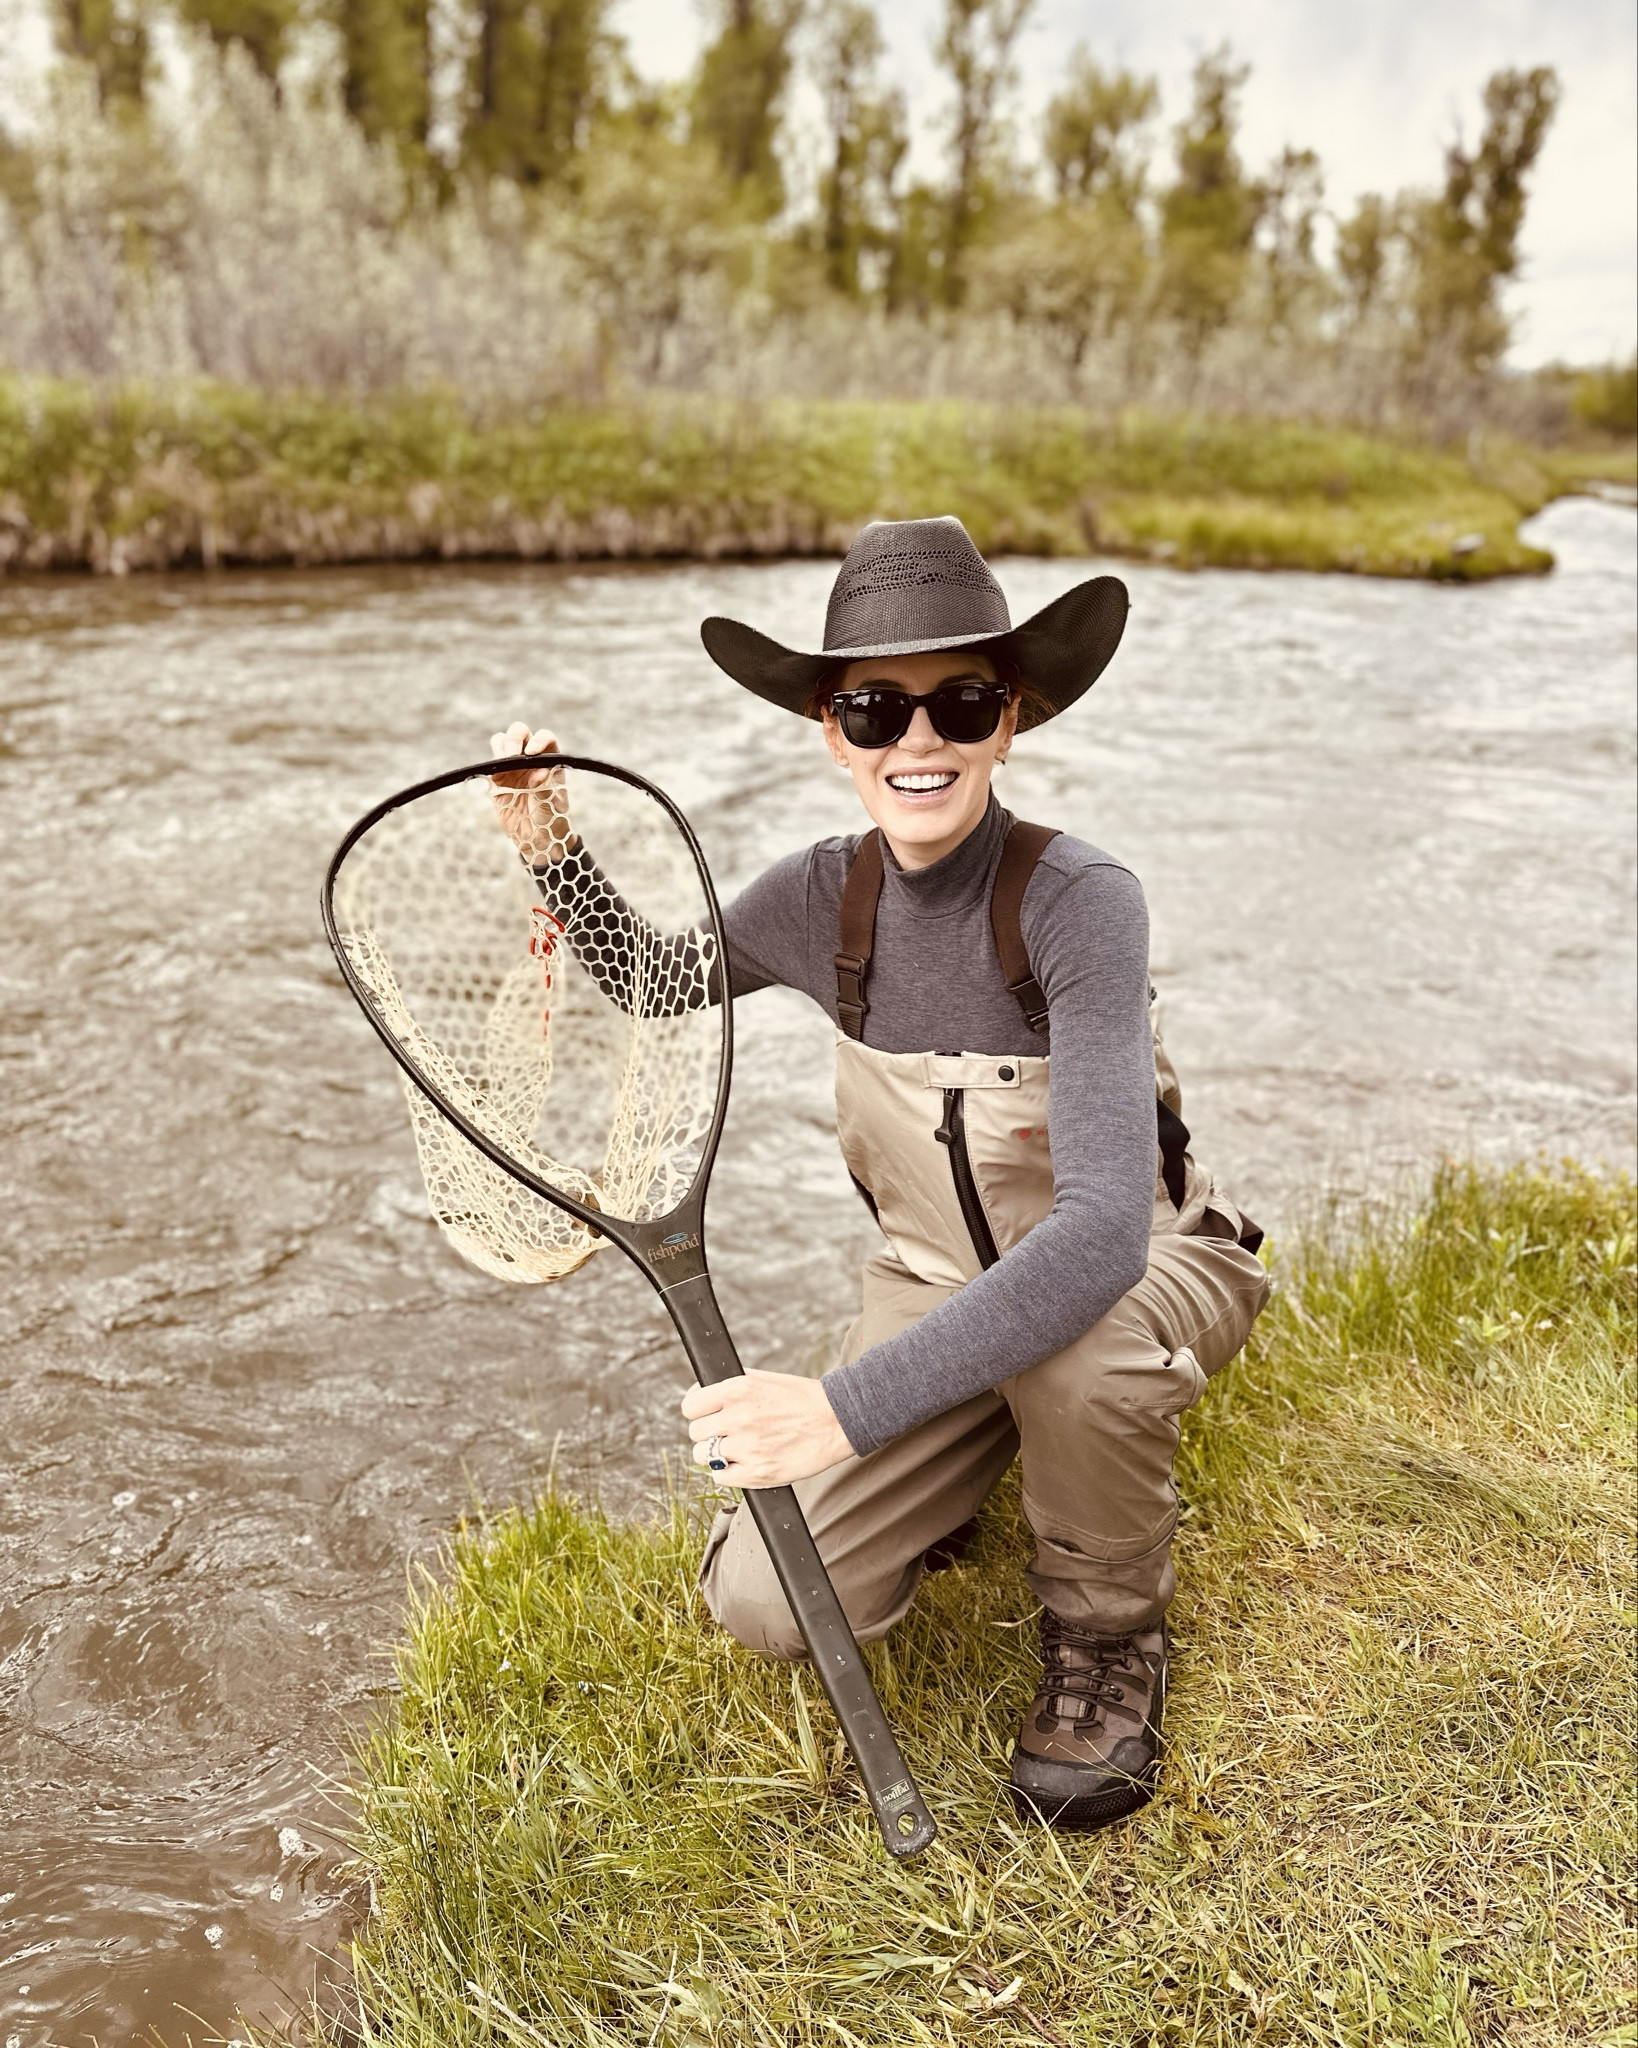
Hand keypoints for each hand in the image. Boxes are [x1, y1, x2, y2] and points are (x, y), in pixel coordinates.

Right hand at [489, 722, 572, 862]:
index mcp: (550, 760)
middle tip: (512, 754)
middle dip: (515, 737)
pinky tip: (496, 775)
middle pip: (520, 733)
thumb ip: (546, 787)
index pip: (545, 738)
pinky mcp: (498, 778)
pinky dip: (491, 763)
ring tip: (503, 760)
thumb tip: (540, 772)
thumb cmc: (551, 818)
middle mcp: (531, 758)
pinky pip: (491, 763)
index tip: (532, 752)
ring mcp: (513, 766)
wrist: (537, 837)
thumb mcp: (552, 804)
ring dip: (501, 745)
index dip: (539, 740)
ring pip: (502, 741)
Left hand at [682, 1371, 853, 1488]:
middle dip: (708, 1433)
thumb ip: (730, 1387)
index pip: (690, 1406)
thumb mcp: (764, 1379)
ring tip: (735, 1448)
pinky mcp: (758, 1473)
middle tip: (727, 1432)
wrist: (837, 1420)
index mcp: (738, 1390)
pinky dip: (728, 1473)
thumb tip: (700, 1394)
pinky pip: (720, 1478)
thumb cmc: (802, 1398)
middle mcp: (739, 1418)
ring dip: (715, 1454)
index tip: (705, 1414)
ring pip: (703, 1456)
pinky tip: (744, 1463)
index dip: (697, 1411)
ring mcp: (748, 1447)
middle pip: (695, 1433)